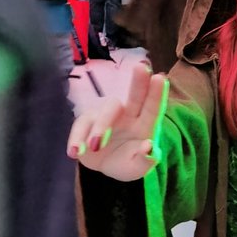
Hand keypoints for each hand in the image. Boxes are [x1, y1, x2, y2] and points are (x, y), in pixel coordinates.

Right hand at [67, 63, 167, 181]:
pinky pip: (81, 125)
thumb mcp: (137, 168)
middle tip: (142, 68)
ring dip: (100, 127)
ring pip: (105, 112)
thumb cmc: (127, 163)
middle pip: (134, 96)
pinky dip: (77, 138)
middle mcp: (128, 115)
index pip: (153, 109)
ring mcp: (107, 116)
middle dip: (139, 83)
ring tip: (95, 147)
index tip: (161, 78)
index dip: (157, 94)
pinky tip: (75, 152)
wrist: (105, 168)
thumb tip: (149, 147)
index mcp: (144, 125)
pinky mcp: (87, 122)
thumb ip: (145, 160)